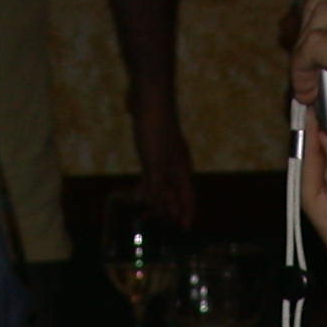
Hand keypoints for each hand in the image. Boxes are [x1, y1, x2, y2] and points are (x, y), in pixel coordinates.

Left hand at [130, 92, 195, 228]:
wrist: (149, 96)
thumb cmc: (155, 129)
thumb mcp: (154, 164)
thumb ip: (157, 188)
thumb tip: (160, 211)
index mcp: (181, 169)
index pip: (188, 198)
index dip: (186, 214)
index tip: (183, 230)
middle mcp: (175, 164)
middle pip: (175, 193)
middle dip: (168, 210)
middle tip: (158, 225)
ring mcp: (164, 155)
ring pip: (162, 183)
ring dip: (155, 198)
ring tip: (145, 212)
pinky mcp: (151, 146)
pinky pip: (150, 172)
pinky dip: (146, 183)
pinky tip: (138, 188)